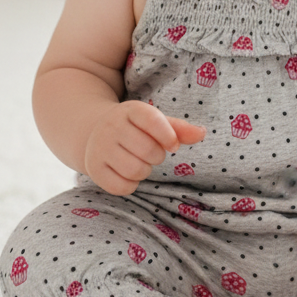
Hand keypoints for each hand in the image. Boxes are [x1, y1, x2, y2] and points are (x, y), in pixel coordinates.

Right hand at [84, 101, 204, 196]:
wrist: (94, 131)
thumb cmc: (134, 128)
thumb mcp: (154, 121)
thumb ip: (179, 128)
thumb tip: (202, 133)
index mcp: (130, 110)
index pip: (153, 121)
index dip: (168, 136)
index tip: (173, 145)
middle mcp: (111, 126)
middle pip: (148, 151)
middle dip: (157, 156)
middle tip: (150, 153)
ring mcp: (99, 148)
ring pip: (135, 170)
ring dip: (145, 171)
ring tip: (140, 162)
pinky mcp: (93, 169)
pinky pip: (121, 187)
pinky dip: (131, 185)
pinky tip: (127, 173)